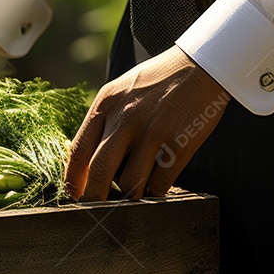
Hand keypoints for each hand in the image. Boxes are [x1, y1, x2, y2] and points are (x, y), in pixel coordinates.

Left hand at [64, 45, 229, 200]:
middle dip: (95, 198)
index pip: (78, 150)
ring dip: (129, 197)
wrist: (200, 66)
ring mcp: (153, 132)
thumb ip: (103, 120)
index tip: (75, 194)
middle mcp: (125, 117)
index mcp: (105, 103)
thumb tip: (86, 160)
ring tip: (132, 196)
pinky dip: (155, 193)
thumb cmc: (158, 80)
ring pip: (130, 184)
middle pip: (99, 173)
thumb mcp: (121, 90)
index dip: (73, 180)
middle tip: (98, 208)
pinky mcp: (179, 144)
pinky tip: (155, 188)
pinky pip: (159, 184)